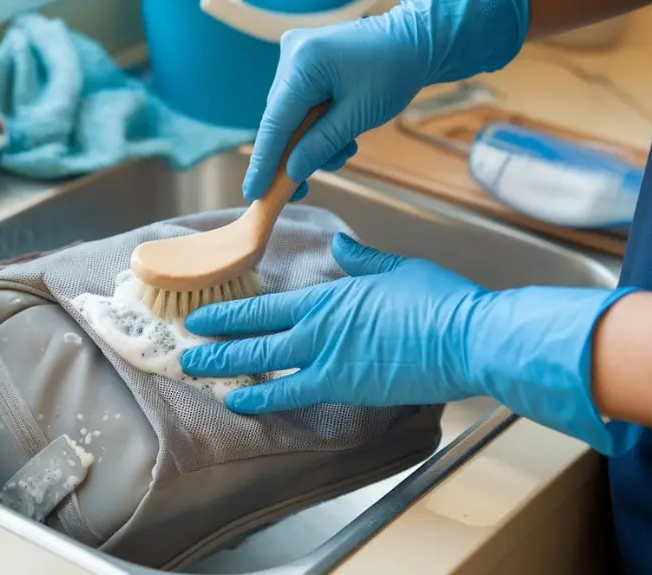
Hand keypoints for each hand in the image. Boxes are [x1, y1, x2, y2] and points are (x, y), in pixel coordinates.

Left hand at [181, 233, 485, 412]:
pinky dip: (262, 398)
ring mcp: (327, 359)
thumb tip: (340, 244)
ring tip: (196, 374)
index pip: (265, 305)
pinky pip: (291, 395)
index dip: (229, 311)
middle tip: (185, 349)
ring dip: (225, 369)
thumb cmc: (438, 301)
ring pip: (262, 364)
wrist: (466, 338)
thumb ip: (362, 259)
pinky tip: (239, 402)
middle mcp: (318, 327)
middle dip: (214, 343)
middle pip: (253, 335)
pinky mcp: (343, 388)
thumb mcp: (397, 268)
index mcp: (330, 296)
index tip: (203, 316)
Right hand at [244, 0, 528, 203]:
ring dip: (312, 143)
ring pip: (289, 117)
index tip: (253, 194)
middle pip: (279, 121)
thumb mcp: (358, 116)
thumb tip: (291, 173)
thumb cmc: (393, 73)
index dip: (264, 163)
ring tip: (343, 152)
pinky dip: (315, 127)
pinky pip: (299, 105)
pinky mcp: (303, 63)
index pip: (275, 123)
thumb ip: (321, 145)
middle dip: (294, 156)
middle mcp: (291, 55)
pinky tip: (340, 137)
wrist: (413, 42)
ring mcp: (295, 57)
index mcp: (303, 63)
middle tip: (303, 189)